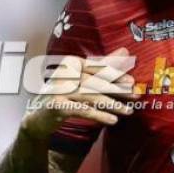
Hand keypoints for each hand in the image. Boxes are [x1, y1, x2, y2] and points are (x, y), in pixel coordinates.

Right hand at [20, 47, 136, 138]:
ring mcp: (59, 89)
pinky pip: (83, 110)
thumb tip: (126, 52)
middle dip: (118, 89)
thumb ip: (104, 65)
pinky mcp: (57, 105)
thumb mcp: (83, 79)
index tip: (132, 81)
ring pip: (91, 96)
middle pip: (96, 81)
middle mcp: (64, 73)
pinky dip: (99, 116)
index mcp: (71, 63)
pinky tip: (112, 121)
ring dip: (112, 104)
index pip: (97, 68)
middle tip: (135, 95)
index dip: (116, 74)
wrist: (38, 118)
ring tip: (128, 111)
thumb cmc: (64, 95)